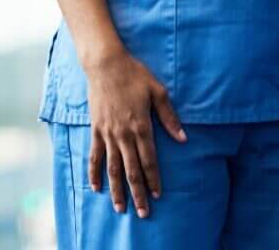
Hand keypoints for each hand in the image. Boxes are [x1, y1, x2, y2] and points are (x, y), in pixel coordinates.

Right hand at [85, 49, 186, 217]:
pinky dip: (94, 174)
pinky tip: (96, 188)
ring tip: (120, 209)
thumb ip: (169, 117)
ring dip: (116, 190)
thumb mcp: (158, 91)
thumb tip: (183, 138)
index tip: (158, 195)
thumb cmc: (136, 76)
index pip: (149, 159)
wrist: (106, 66)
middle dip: (138, 193)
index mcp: (141, 126)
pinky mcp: (95, 131)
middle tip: (143, 213)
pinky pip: (94, 157)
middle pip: (131, 170)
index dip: (154, 178)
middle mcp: (123, 135)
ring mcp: (107, 134)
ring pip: (112, 169)